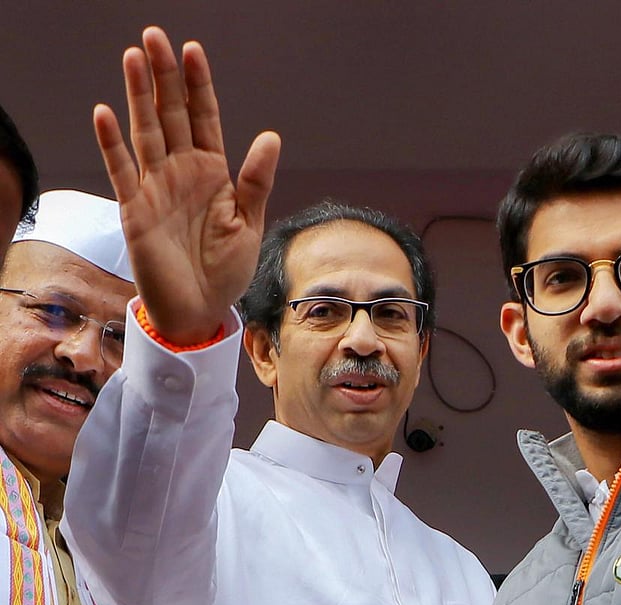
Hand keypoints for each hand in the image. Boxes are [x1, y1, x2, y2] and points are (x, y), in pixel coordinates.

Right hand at [94, 26, 280, 343]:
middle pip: (171, 115)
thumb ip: (256, 181)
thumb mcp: (249, 223)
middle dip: (164, 77)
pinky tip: (106, 113)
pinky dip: (113, 144)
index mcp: (212, 172)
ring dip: (137, 97)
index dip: (198, 85)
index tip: (193, 50)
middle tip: (155, 37)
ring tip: (133, 58)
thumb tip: (271, 136)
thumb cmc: (227, 269)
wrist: (201, 308)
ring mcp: (156, 188)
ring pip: (146, 133)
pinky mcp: (136, 210)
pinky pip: (123, 172)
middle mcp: (182, 172)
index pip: (204, 118)